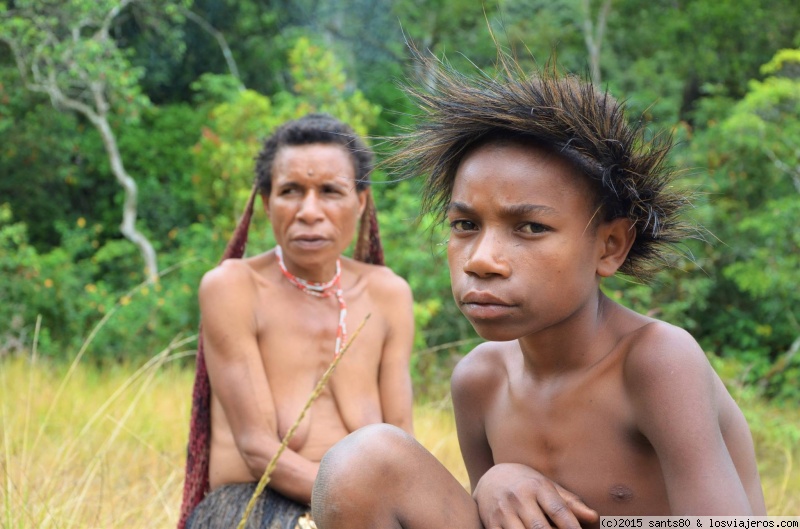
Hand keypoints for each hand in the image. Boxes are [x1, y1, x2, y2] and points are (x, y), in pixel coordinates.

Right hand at [473, 463, 597, 528]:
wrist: (491, 478)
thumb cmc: (526, 484)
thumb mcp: (547, 487)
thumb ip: (570, 503)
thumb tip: (593, 517)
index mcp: (537, 486)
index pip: (558, 510)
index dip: (572, 527)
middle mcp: (519, 497)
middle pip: (541, 528)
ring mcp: (503, 511)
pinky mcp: (492, 523)